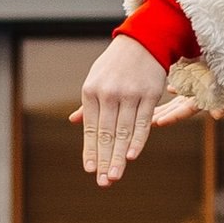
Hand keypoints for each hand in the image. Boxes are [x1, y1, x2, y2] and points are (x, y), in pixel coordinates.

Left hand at [72, 35, 167, 185]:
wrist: (143, 40)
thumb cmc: (116, 64)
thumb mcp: (96, 79)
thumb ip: (88, 104)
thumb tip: (74, 122)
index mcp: (91, 92)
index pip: (91, 128)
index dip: (91, 150)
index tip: (90, 170)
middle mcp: (109, 94)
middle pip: (106, 134)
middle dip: (105, 160)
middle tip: (104, 181)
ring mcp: (130, 94)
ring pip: (124, 131)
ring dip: (119, 156)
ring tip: (115, 175)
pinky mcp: (149, 94)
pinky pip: (143, 121)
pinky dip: (138, 140)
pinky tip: (132, 155)